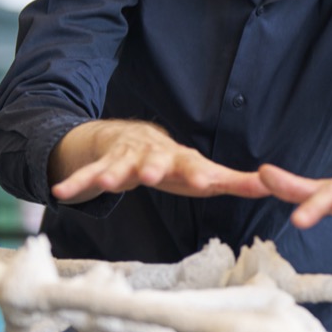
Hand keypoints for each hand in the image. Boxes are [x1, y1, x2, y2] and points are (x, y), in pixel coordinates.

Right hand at [50, 121, 269, 203]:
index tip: (208, 181)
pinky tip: (60, 194)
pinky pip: (88, 174)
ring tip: (103, 183)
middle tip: (153, 174)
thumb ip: (234, 181)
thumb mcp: (203, 172)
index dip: (201, 174)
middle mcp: (155, 156)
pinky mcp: (103, 164)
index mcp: (182, 160)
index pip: (194, 167)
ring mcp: (127, 159)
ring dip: (112, 174)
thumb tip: (271, 185)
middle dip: (155, 167)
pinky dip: (76, 182)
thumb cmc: (175, 163)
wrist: (131, 137)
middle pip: (156, 162)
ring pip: (119, 166)